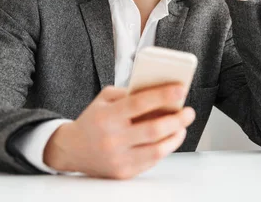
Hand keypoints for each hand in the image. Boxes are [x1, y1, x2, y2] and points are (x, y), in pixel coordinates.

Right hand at [43, 84, 195, 179]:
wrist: (71, 150)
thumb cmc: (93, 120)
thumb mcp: (104, 99)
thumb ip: (129, 93)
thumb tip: (161, 92)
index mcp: (107, 116)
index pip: (139, 103)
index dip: (163, 95)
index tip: (181, 88)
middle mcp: (112, 139)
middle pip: (153, 129)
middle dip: (176, 119)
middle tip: (189, 111)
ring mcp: (118, 158)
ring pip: (157, 149)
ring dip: (175, 136)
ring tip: (182, 125)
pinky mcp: (124, 173)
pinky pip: (152, 161)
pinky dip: (165, 148)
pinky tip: (170, 138)